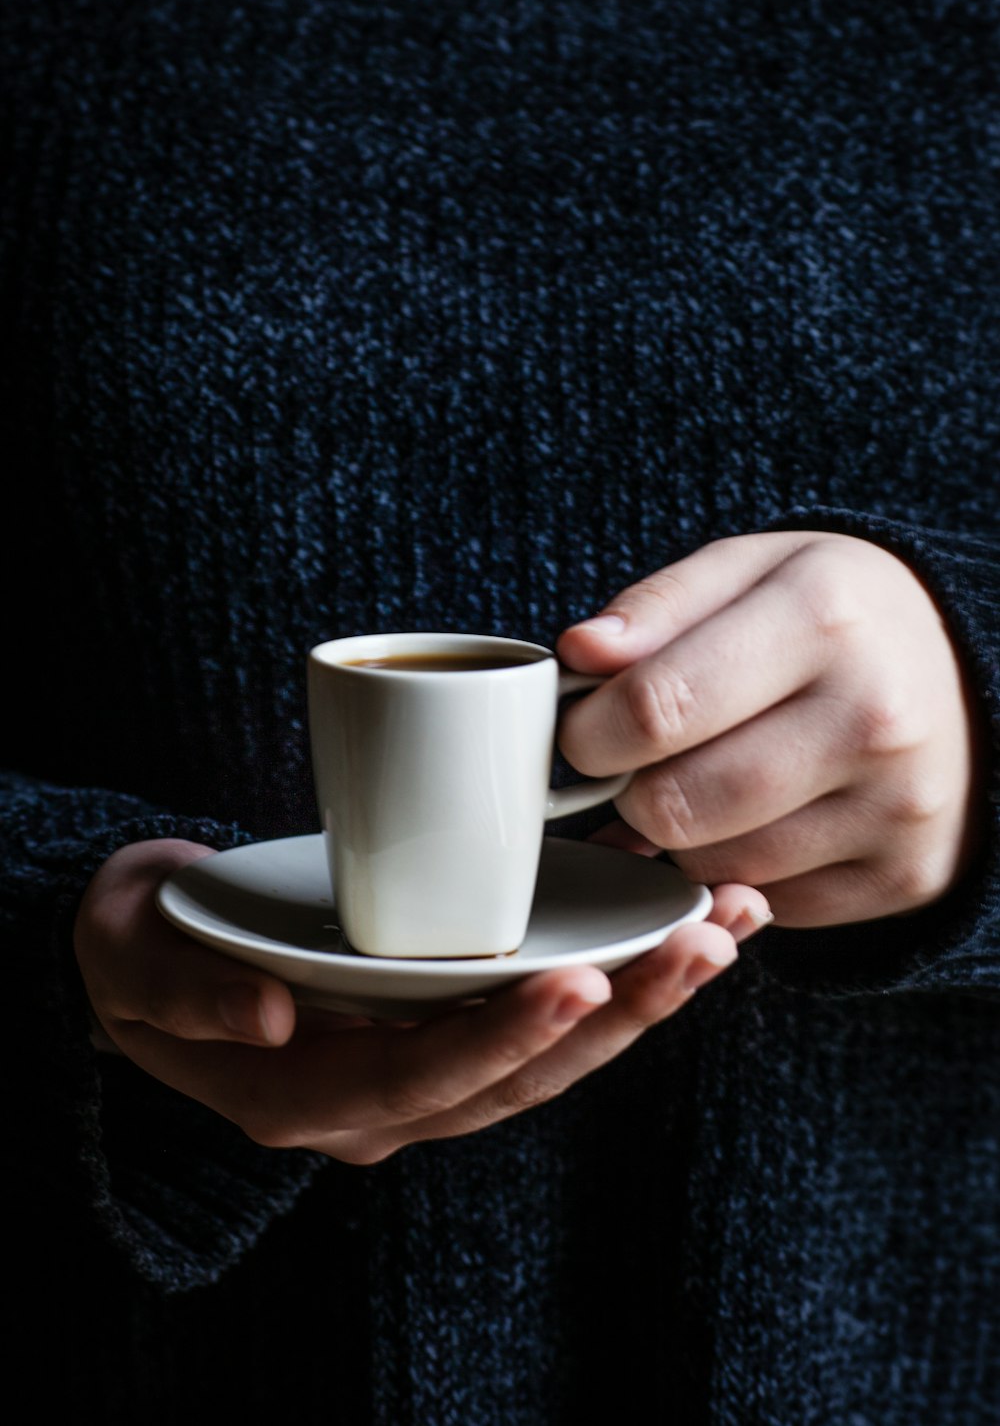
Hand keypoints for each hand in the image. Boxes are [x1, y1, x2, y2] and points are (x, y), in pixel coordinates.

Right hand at [74, 840, 768, 1162]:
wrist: (159, 957)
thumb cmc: (147, 950)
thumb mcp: (136, 961)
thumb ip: (187, 994)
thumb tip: (269, 1020)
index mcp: (312, 1098)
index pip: (424, 1079)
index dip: (506, 1037)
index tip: (582, 978)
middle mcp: (386, 1103)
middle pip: (523, 1076)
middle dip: (621, 1013)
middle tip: (704, 941)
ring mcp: (427, 1070)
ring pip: (557, 1054)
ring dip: (647, 995)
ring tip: (726, 925)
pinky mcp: (453, 1029)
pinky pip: (551, 1017)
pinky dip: (625, 975)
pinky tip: (686, 923)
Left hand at [556, 530, 981, 926]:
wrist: (967, 679)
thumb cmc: (833, 619)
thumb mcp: (751, 571)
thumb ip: (657, 606)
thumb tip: (579, 654)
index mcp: (823, 615)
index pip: (655, 707)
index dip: (588, 732)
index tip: (581, 729)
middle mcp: (874, 715)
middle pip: (676, 803)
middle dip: (629, 789)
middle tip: (638, 762)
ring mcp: (896, 806)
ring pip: (713, 864)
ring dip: (682, 835)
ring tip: (708, 779)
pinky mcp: (903, 876)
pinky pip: (766, 902)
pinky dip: (739, 870)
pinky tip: (761, 818)